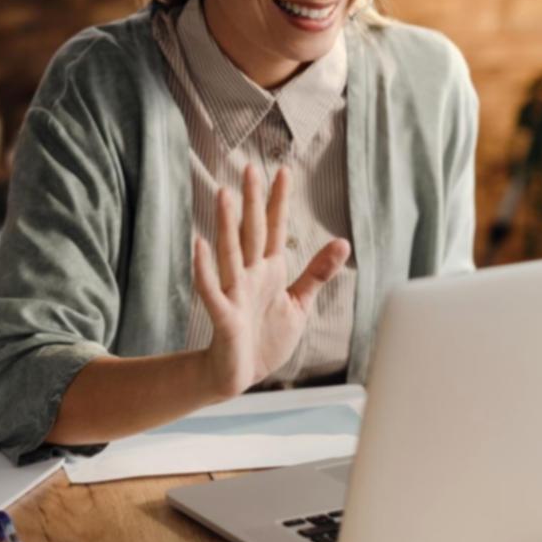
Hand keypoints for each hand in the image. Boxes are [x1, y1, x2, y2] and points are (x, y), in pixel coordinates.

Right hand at [194, 165, 351, 398]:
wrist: (241, 374)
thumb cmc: (266, 337)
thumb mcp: (298, 303)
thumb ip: (316, 272)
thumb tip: (342, 241)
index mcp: (269, 270)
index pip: (275, 228)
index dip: (278, 201)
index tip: (283, 171)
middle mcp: (249, 275)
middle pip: (251, 232)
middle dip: (252, 201)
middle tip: (249, 168)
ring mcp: (234, 293)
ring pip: (230, 253)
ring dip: (226, 225)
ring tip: (223, 195)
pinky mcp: (224, 316)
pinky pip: (211, 289)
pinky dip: (204, 269)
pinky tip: (199, 246)